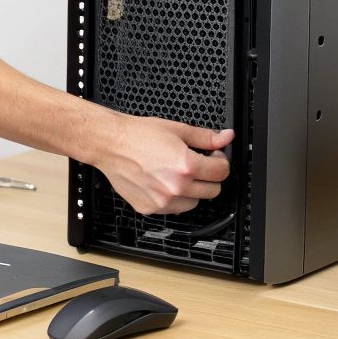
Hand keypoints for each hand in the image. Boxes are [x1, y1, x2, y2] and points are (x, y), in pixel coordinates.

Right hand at [95, 116, 233, 214]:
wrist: (110, 145)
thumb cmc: (138, 135)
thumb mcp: (178, 129)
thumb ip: (206, 137)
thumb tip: (226, 138)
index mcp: (186, 166)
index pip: (222, 172)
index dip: (221, 161)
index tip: (214, 156)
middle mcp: (176, 187)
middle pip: (213, 190)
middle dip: (210, 176)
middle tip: (200, 164)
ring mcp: (163, 201)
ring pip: (195, 203)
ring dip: (194, 190)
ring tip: (179, 174)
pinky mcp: (150, 209)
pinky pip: (174, 209)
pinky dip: (175, 198)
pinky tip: (166, 182)